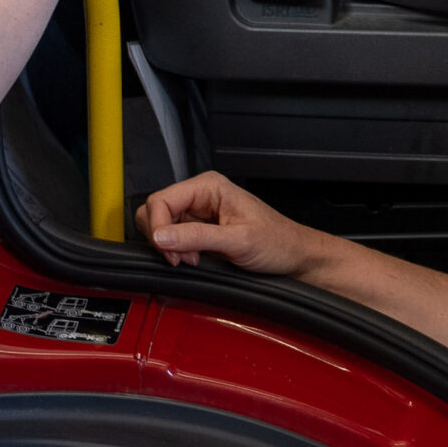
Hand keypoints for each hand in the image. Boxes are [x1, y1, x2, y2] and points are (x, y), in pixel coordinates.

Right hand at [135, 170, 326, 275]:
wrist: (292, 257)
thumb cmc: (277, 242)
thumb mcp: (237, 240)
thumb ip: (196, 237)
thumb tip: (160, 235)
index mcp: (209, 186)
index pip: (160, 200)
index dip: (157, 227)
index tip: (169, 251)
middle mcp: (200, 196)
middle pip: (155, 211)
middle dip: (162, 238)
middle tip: (182, 257)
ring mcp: (198, 213)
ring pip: (161, 227)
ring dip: (170, 247)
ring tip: (194, 259)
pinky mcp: (198, 231)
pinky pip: (173, 239)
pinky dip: (177, 253)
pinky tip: (197, 260)